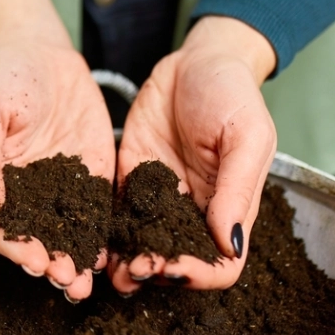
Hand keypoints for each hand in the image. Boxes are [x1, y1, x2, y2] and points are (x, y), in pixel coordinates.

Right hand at [0, 0, 115, 300]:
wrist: (43, 53)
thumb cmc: (4, 81)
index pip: (4, 229)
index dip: (17, 249)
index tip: (35, 262)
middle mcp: (30, 194)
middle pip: (38, 240)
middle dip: (51, 264)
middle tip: (67, 280)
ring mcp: (63, 188)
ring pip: (69, 234)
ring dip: (76, 260)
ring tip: (87, 283)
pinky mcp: (93, 177)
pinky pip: (98, 211)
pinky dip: (103, 236)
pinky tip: (111, 255)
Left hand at [111, 16, 277, 293]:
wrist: (194, 60)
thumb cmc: (231, 92)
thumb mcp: (246, 135)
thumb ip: (237, 189)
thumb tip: (227, 243)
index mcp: (228, 207)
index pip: (221, 263)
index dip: (200, 274)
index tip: (173, 268)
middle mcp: (192, 209)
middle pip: (176, 260)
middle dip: (154, 272)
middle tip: (131, 270)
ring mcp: (158, 196)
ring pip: (141, 244)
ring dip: (125, 262)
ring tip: (107, 270)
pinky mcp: (129, 177)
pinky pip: (116, 213)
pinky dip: (104, 233)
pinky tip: (89, 240)